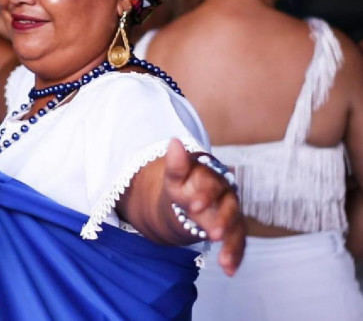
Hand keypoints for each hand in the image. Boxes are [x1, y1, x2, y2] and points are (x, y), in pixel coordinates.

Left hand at [163, 139, 245, 275]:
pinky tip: (229, 270)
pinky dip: (234, 256)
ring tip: (223, 261)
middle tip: (212, 234)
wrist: (187, 199)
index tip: (193, 206)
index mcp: (213, 177)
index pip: (212, 185)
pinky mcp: (234, 231)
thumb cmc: (182, 185)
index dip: (204, 195)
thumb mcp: (174, 177)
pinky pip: (238, 243)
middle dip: (222, 220)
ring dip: (231, 244)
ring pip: (237, 228)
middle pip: (230, 207)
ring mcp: (233, 213)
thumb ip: (176, 165)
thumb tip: (174, 142)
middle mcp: (228, 194)